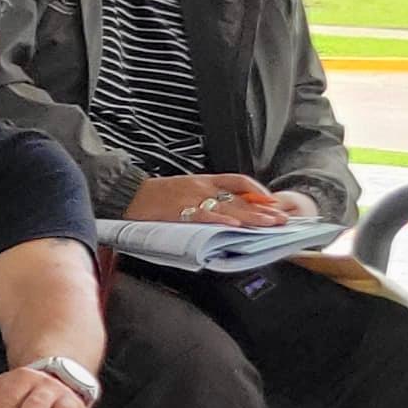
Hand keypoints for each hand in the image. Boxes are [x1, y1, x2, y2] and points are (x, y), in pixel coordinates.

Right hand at [128, 173, 306, 226]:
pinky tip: (235, 227)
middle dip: (263, 209)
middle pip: (239, 198)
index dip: (258, 191)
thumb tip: (226, 209)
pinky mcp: (178, 210)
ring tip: (269, 224)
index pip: (238, 181)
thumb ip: (204, 196)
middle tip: (281, 219)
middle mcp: (201, 187)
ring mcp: (190, 199)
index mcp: (203, 180)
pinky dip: (221, 221)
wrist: (127, 194)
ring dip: (251, 217)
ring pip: (228, 208)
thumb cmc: (153, 195)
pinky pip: (204, 216)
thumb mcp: (183, 189)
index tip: (272, 202)